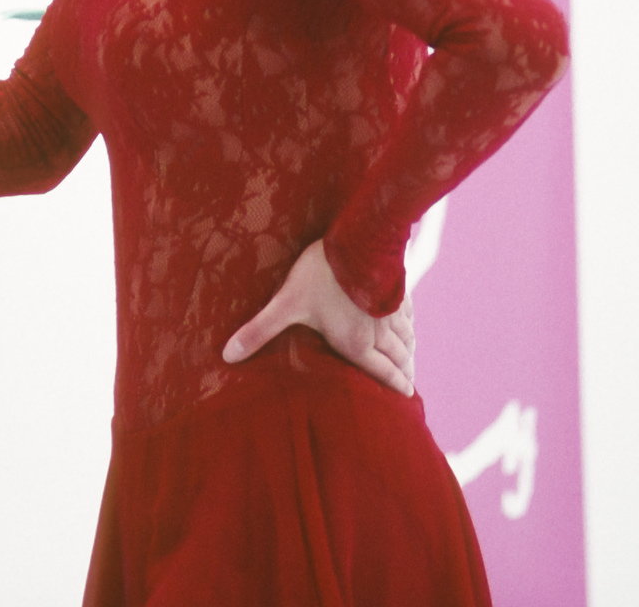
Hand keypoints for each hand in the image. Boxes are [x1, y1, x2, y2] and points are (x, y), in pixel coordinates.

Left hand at [221, 240, 415, 396]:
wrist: (357, 239)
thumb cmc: (321, 276)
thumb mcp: (285, 303)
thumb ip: (259, 330)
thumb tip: (227, 355)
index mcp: (356, 342)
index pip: (381, 372)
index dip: (394, 387)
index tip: (405, 399)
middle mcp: (379, 331)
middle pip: (398, 358)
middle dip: (404, 374)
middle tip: (408, 387)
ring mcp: (391, 309)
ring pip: (407, 337)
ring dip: (409, 352)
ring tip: (410, 362)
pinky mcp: (397, 289)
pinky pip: (409, 314)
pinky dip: (411, 326)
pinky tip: (409, 326)